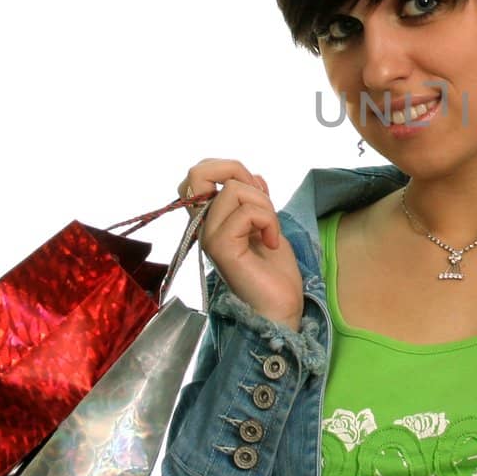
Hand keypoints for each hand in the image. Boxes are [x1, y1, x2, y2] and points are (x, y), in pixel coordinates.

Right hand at [179, 158, 303, 328]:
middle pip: (200, 172)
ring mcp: (209, 236)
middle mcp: (203, 226)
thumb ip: (255, 200)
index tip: (252, 189)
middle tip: (261, 200)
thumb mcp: (266, 224)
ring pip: (234, 189)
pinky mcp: (221, 248)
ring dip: (264, 205)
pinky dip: (269, 221)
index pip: (196, 176)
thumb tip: (253, 176)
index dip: (224, 169)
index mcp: (211, 219)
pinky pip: (246, 213)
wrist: (281, 307)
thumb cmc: (273, 272)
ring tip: (270, 231)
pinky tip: (271, 243)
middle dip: (237, 172)